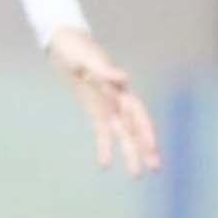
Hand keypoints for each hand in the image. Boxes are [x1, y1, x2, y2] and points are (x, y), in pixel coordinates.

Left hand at [47, 27, 160, 177]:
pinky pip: (102, 131)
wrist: (63, 43)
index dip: (145, 130)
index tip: (152, 148)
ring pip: (122, 133)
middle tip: (154, 169)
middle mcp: (118, 98)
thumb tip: (125, 78)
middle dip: (144, 147)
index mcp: (119, 87)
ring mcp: (107, 105)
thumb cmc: (76, 48)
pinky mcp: (95, 109)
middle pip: (134, 127)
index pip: (137, 113)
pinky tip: (104, 164)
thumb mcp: (87, 58)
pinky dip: (104, 147)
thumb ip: (105, 70)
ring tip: (136, 174)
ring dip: (130, 152)